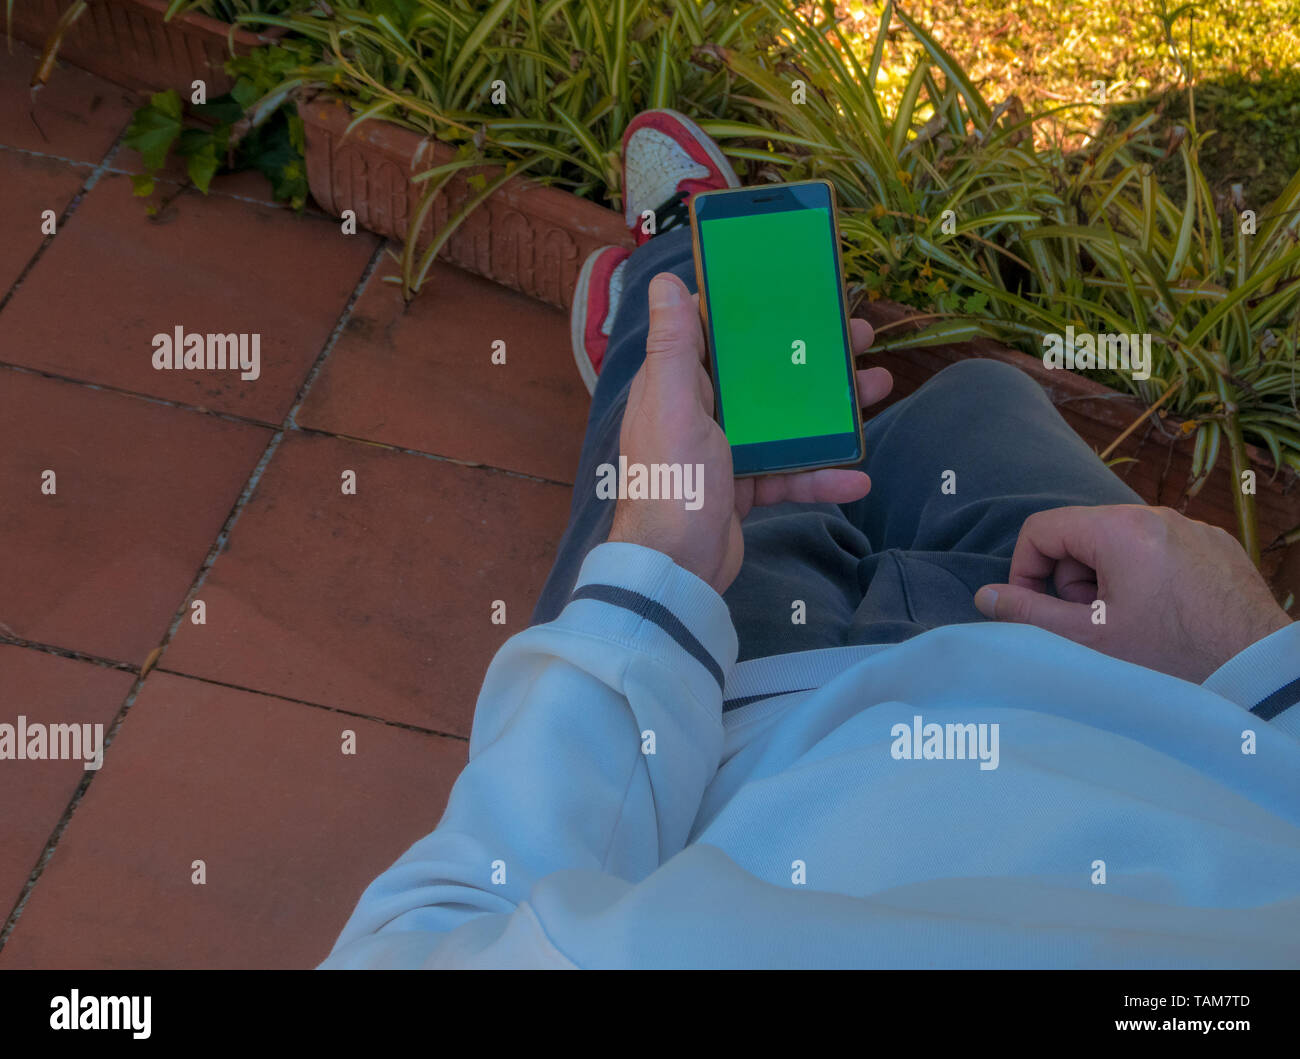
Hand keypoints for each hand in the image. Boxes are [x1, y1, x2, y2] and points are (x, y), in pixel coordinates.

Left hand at [606, 272, 892, 594]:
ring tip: (879, 389)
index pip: (716, 333)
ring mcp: (725, 451)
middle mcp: (700, 412)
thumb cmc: (672, 482)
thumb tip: (665, 282)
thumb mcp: (673, 405)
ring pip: (785, 421)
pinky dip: (822, 476)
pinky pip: (790, 474)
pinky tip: (857, 476)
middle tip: (859, 338)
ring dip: (830, 410)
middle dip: (811, 357)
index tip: (797, 291)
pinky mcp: (745, 487)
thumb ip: (673, 346)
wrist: (676, 569)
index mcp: (678, 385)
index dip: (755, 310)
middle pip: (763, 373)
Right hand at [974, 504, 1290, 681]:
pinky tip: (1163, 618)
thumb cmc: (1173, 659)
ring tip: (1129, 625)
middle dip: (1072, 579)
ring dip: (1108, 581)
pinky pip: (1160, 550)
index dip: (1025, 570)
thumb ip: (1028, 614)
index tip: (1035, 609)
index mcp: (1120, 530)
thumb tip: (985, 596)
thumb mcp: (1089, 638)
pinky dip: (1147, 579)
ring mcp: (1191, 528)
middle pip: (1081, 534)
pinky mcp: (1216, 545)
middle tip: (1092, 624)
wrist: (1259, 675)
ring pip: (1120, 544)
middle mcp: (1156, 515)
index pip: (1042, 528)